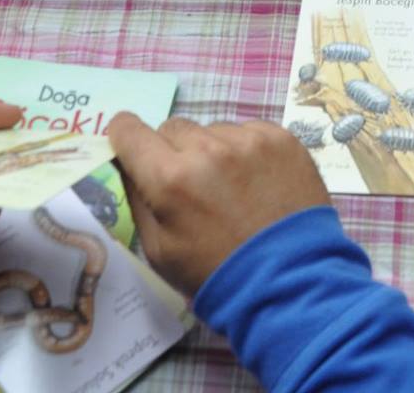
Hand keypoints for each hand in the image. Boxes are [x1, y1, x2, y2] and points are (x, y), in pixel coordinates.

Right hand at [109, 113, 329, 295]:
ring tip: (231, 189)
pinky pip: (248, 131)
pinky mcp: (282, 138)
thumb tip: (129, 164)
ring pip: (212, 130)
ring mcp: (248, 140)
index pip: (130, 130)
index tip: (131, 146)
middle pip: (172, 128)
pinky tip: (256, 183)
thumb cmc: (215, 273)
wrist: (288, 284)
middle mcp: (207, 148)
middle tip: (190, 185)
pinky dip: (245, 151)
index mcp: (170, 178)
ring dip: (212, 151)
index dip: (125, 136)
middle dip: (172, 152)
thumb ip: (138, 199)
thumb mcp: (159, 249)